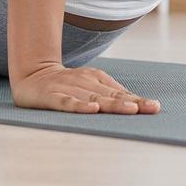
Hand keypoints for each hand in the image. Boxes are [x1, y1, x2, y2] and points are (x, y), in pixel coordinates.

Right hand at [11, 62, 161, 114]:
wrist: (31, 75)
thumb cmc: (66, 85)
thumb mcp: (89, 86)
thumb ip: (110, 94)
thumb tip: (137, 104)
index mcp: (95, 79)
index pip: (120, 93)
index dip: (137, 100)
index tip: (154, 107)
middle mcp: (84, 82)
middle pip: (111, 95)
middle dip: (132, 103)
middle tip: (150, 108)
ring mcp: (69, 88)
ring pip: (93, 98)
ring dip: (113, 104)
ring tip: (131, 109)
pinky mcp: (52, 96)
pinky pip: (67, 102)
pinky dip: (79, 106)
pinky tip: (92, 110)